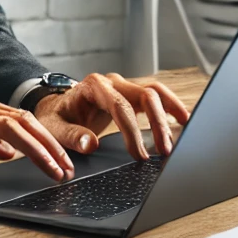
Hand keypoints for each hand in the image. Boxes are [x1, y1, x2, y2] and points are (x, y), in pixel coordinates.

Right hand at [0, 95, 75, 182]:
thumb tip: (22, 152)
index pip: (27, 119)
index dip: (50, 140)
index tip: (66, 162)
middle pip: (23, 121)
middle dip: (49, 146)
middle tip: (66, 169)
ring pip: (6, 127)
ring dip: (33, 149)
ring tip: (49, 168)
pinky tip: (6, 157)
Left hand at [34, 73, 190, 160]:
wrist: (55, 108)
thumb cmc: (55, 118)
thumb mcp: (55, 129)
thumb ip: (72, 136)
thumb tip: (91, 143)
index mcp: (93, 87)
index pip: (120, 106)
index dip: (132, 131)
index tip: (139, 155)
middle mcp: (111, 82)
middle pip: (144, 94)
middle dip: (157, 122)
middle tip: (164, 150)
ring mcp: (122, 86)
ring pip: (154, 91)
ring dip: (169, 111)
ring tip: (182, 133)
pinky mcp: (130, 95)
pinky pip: (154, 95)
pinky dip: (169, 106)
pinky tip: (181, 119)